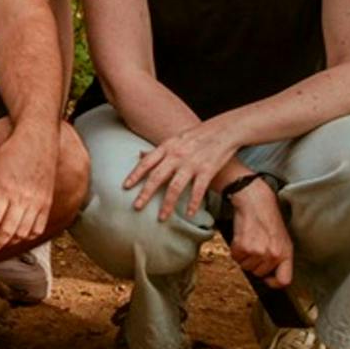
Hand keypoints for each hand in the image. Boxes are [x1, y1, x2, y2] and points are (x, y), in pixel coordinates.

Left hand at [0, 123, 63, 254]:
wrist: (38, 141)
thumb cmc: (10, 153)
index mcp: (5, 190)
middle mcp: (23, 199)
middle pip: (8, 231)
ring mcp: (37, 202)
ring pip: (24, 233)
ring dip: (10, 243)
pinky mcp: (47, 203)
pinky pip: (38, 227)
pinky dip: (27, 237)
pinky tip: (17, 238)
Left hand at [120, 118, 240, 223]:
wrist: (224, 130)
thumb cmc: (197, 135)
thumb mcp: (174, 139)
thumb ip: (159, 150)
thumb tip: (139, 155)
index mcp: (167, 147)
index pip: (146, 163)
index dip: (134, 175)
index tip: (125, 187)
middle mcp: (177, 156)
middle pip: (157, 177)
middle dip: (145, 193)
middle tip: (136, 207)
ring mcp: (192, 164)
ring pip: (175, 187)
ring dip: (167, 204)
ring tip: (161, 218)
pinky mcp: (208, 170)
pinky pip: (198, 190)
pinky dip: (192, 203)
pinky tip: (188, 214)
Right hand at [222, 179, 294, 287]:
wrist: (256, 202)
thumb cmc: (268, 219)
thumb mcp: (282, 239)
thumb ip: (279, 258)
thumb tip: (270, 275)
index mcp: (286, 254)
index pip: (283, 280)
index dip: (273, 283)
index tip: (266, 278)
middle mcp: (273, 255)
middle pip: (258, 273)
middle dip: (254, 263)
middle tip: (255, 247)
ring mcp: (258, 251)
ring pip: (245, 266)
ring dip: (244, 256)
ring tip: (249, 241)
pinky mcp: (243, 246)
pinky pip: (236, 257)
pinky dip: (235, 250)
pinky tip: (241, 238)